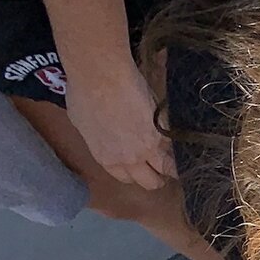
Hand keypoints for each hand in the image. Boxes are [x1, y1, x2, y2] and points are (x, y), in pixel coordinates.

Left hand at [64, 63, 174, 190]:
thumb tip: (107, 136)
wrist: (102, 77)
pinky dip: (176, 142)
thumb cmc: (84, 94)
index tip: (139, 167)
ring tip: (176, 156)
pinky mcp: (165, 130)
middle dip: (157, 177)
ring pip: (170, 167)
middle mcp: (131, 159)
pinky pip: (174, 144)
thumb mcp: (83, 123)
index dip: (134, 174)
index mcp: (108, 159)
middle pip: (152, 182)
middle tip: (161, 167)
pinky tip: (175, 135)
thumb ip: (100, 138)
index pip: (127, 179)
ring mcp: (151, 146)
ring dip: (173, 164)